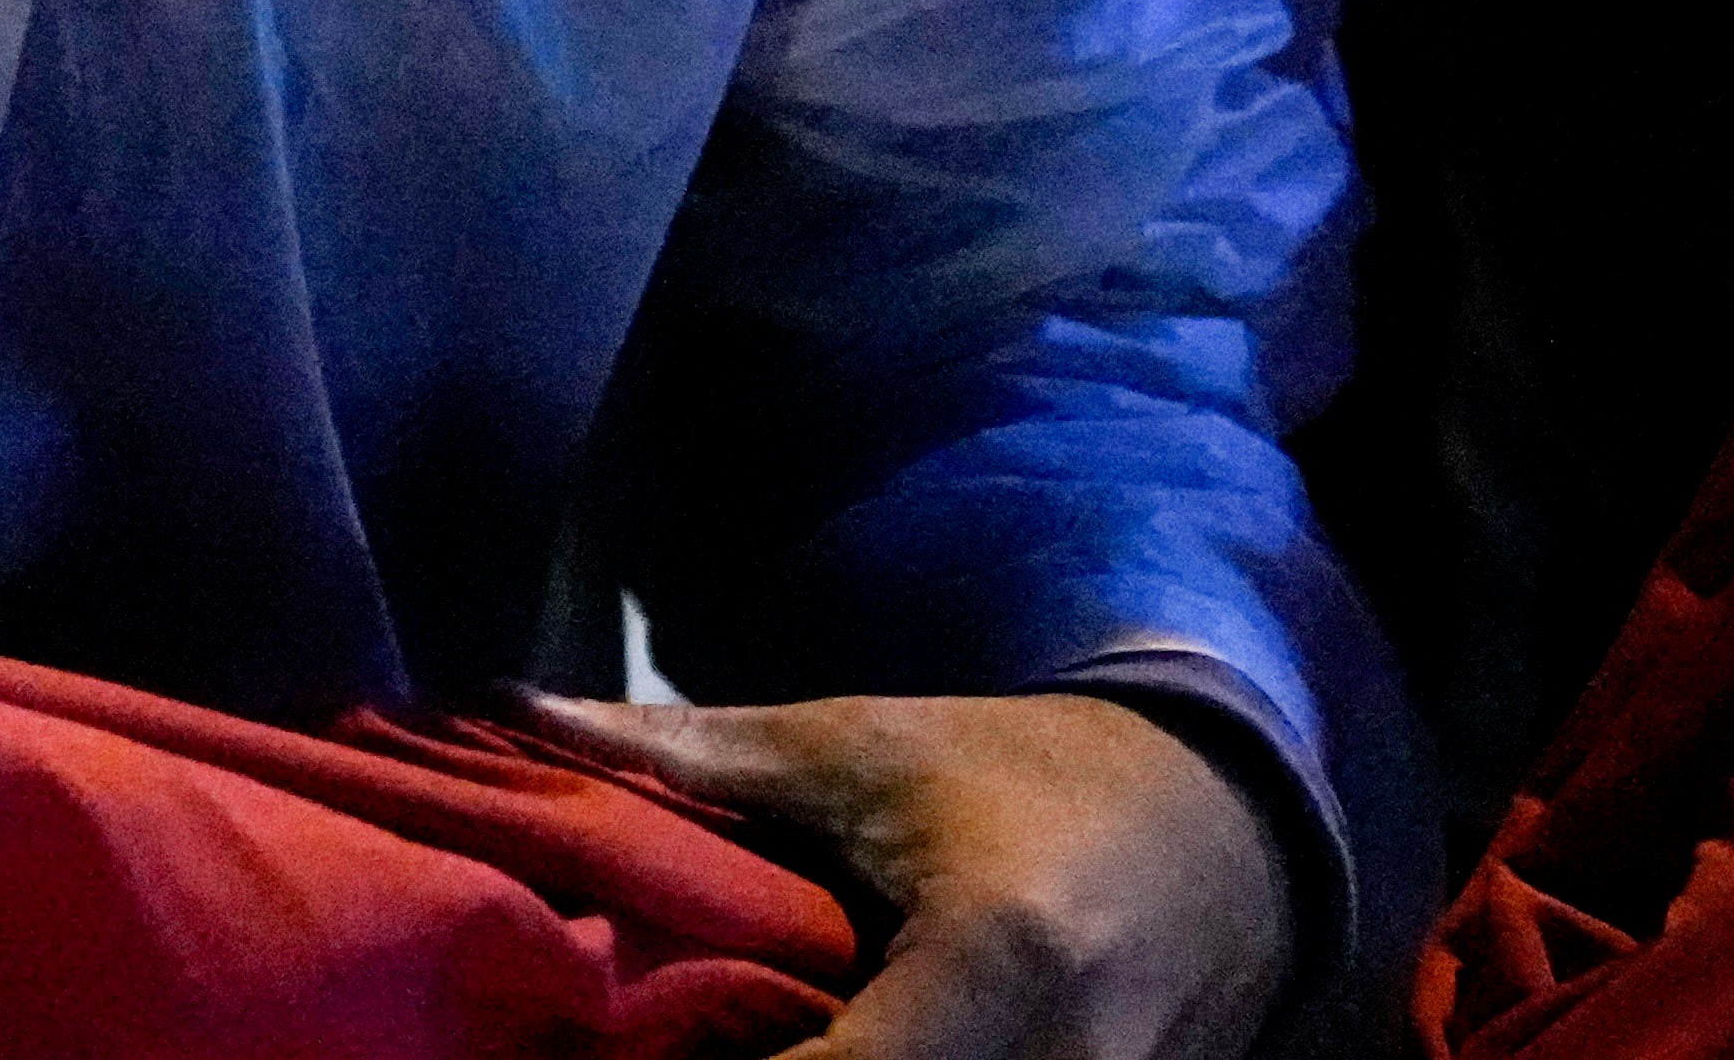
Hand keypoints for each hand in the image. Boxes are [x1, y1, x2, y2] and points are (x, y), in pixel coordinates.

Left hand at [516, 683, 1299, 1059]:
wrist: (1216, 818)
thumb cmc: (1020, 767)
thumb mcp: (855, 746)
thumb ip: (691, 753)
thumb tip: (517, 709)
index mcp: (1000, 958)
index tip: (617, 1056)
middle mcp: (1072, 1059)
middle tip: (659, 1048)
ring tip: (726, 1041)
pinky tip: (814, 1048)